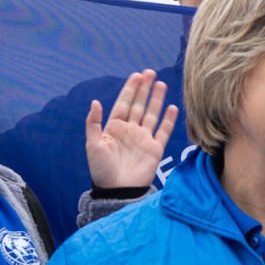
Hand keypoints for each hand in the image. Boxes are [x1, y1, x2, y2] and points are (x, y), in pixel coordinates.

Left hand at [85, 70, 178, 189]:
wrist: (117, 191)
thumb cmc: (101, 170)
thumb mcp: (92, 145)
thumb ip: (93, 123)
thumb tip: (95, 102)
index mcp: (114, 128)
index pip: (124, 103)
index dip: (130, 89)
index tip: (137, 75)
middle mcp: (130, 130)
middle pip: (139, 105)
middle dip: (144, 89)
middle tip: (150, 72)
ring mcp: (143, 139)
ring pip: (152, 114)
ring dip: (156, 100)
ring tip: (161, 84)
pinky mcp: (155, 149)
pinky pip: (163, 132)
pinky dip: (168, 120)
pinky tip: (172, 108)